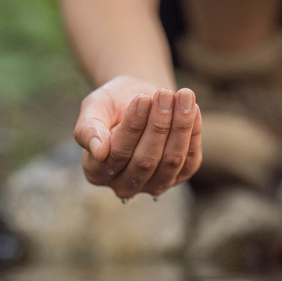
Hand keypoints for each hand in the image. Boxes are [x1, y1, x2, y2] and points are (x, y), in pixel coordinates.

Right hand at [74, 75, 201, 199]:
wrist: (141, 100)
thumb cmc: (112, 105)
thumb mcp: (94, 108)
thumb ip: (88, 129)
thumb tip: (99, 151)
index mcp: (96, 172)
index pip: (116, 153)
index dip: (131, 127)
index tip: (142, 98)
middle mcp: (124, 186)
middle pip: (145, 160)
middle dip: (158, 125)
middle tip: (165, 93)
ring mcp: (153, 186)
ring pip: (170, 162)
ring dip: (179, 127)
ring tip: (184, 96)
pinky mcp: (178, 177)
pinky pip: (189, 160)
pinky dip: (194, 133)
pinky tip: (193, 109)